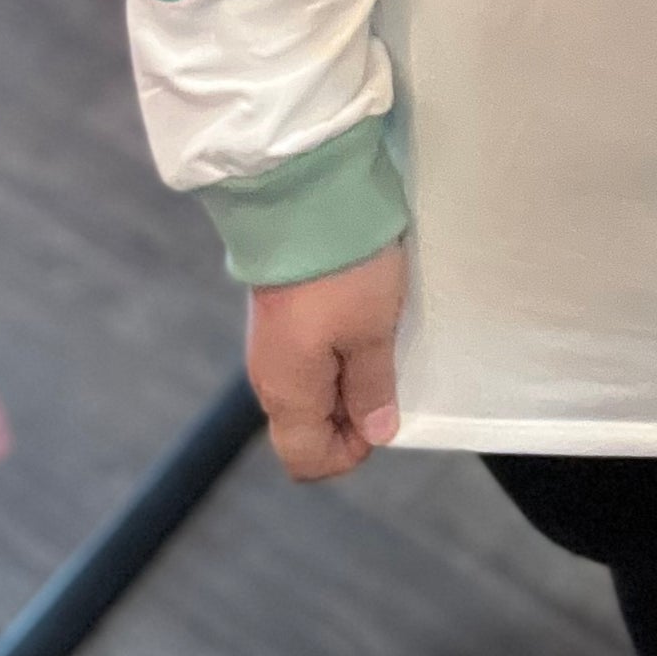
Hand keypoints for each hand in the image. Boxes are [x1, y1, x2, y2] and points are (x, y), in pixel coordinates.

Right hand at [246, 239, 406, 482]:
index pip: (305, 459)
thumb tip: (376, 432)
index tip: (383, 419)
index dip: (349, 453)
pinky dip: (335, 355)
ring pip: (308, 390)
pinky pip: (306, 357)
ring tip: (380, 346)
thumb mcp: (372, 331)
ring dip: (345, 382)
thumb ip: (373, 387)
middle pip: (305, 426)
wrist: (303, 196)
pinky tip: (362, 324)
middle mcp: (269, 375)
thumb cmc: (342, 269)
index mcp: (286, 392)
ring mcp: (271, 342)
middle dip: (350, 417)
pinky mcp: (280, 313)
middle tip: (388, 379)